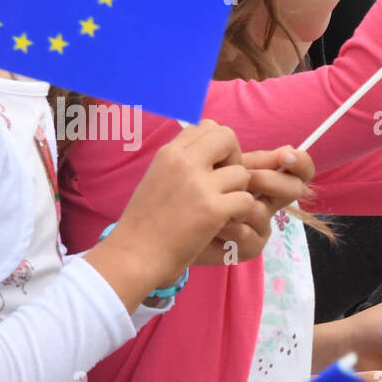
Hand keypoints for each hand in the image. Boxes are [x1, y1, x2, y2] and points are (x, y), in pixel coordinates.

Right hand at [87, 120, 254, 310]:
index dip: (218, 147)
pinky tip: (225, 223)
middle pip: (228, 137)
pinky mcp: (213, 209)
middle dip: (235, 159)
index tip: (213, 168)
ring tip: (224, 208)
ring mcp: (199, 185)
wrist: (135, 254)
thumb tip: (209, 150)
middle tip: (226, 184)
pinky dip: (241, 213)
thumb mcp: (158, 178)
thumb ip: (182, 162)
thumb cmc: (146, 222)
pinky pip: (246, 200)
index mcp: (169, 153)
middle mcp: (184, 162)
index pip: (207, 126)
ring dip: (239, 192)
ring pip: (242, 173)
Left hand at [191, 146, 315, 265]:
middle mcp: (268, 202)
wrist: (170, 232)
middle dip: (269, 180)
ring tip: (209, 204)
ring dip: (232, 204)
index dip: (301, 162)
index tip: (286, 155)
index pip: (301, 170)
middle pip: (295, 188)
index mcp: (265, 180)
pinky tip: (210, 226)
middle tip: (246, 179)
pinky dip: (225, 227)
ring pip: (261, 209)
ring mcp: (260, 226)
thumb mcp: (216, 166)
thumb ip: (242, 155)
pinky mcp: (250, 247)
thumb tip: (282, 147)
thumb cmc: (188, 195)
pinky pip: (246, 232)